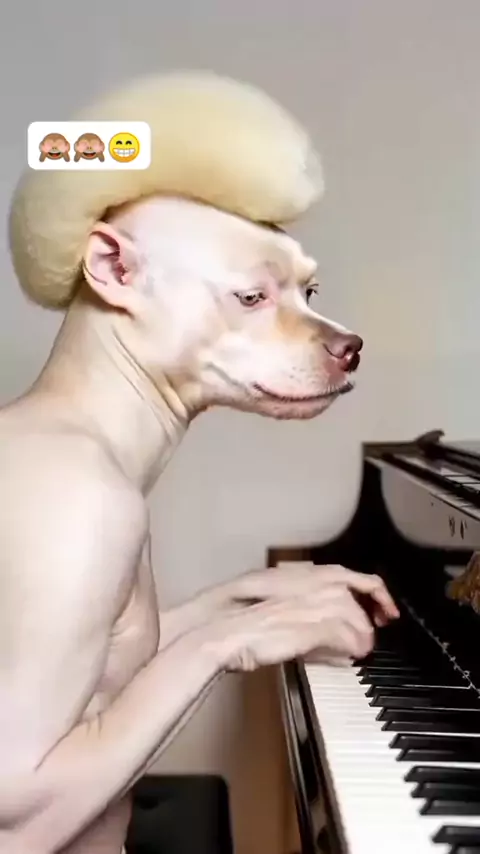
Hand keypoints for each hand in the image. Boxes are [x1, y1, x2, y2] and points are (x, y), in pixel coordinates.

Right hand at [208, 565, 398, 670]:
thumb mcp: (281, 604)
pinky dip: (351, 652)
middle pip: (363, 607)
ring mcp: (321, 605)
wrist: (228, 628)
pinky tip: (346, 658)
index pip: (362, 580)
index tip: (387, 612)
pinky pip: (350, 642)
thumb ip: (310, 611)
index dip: (380, 597)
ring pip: (360, 626)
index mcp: (311, 574)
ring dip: (360, 642)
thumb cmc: (245, 617)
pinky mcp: (318, 627)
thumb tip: (332, 631)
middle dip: (368, 626)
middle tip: (368, 642)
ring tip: (353, 654)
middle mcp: (321, 584)